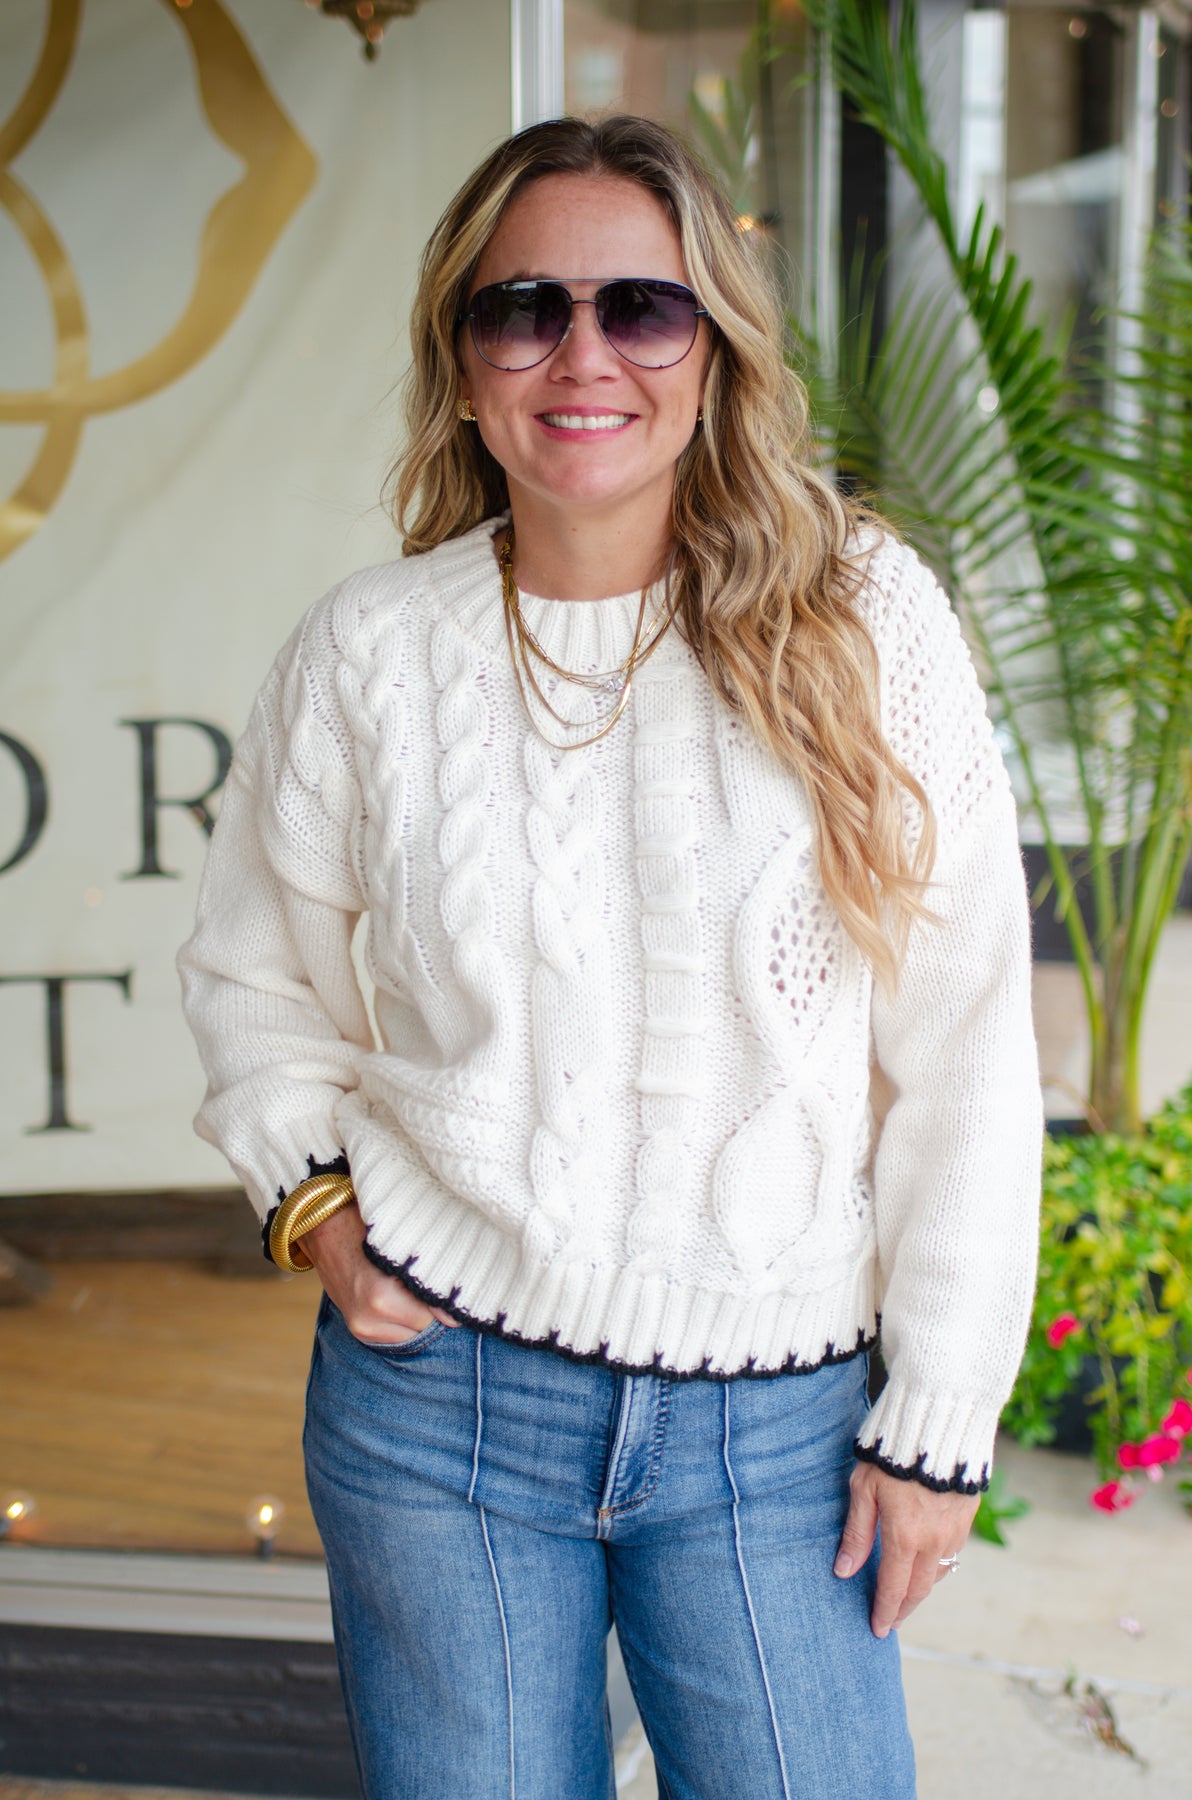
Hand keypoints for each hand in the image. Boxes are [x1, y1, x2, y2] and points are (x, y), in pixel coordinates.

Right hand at [297, 1202, 460, 1344]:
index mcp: (382, 1295)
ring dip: (414, 1316)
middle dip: (429, 1307)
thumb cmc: (368, 1226)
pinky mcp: (358, 1330)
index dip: (444, 1297)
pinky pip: (395, 1335)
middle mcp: (370, 1316)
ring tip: (405, 1287)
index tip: (450, 1288)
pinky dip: (400, 1320)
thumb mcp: (402, 1243)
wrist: (324, 1226)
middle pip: (424, 1325)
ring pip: (410, 1333)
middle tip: (422, 1280)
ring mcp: (361, 1326)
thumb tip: (454, 1318)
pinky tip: (395, 1296)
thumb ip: (429, 1278)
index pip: (435, 1313)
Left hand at [834, 1461, 978, 1637]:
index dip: (885, 1612)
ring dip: (921, 1589)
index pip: (894, 1589)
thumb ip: (857, 1533)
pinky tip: (926, 1565)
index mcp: (904, 1537)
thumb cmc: (890, 1453)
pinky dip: (938, 1566)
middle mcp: (933, 1541)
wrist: (938, 1423)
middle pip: (919, 1589)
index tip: (877, 1628)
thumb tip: (844, 1570)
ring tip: (906, 1596)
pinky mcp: (967, 1516)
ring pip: (938, 1574)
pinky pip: (953, 1553)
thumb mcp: (864, 1489)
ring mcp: (954, 1530)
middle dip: (903, 1609)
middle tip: (891, 1622)